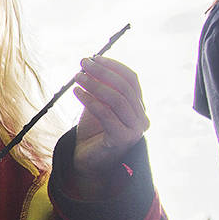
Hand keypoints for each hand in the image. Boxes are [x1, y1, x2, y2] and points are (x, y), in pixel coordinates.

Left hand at [70, 56, 148, 194]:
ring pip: (116, 99)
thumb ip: (101, 87)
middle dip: (102, 72)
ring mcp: (134, 131)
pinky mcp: (122, 140)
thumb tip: (93, 62)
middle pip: (124, 87)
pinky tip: (76, 92)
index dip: (113, 66)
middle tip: (82, 64)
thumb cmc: (92, 132)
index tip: (94, 57)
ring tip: (77, 77)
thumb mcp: (98, 104)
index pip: (131, 79)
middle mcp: (142, 118)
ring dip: (94, 84)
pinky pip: (106, 114)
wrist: (86, 161)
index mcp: (139, 107)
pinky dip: (90, 100)